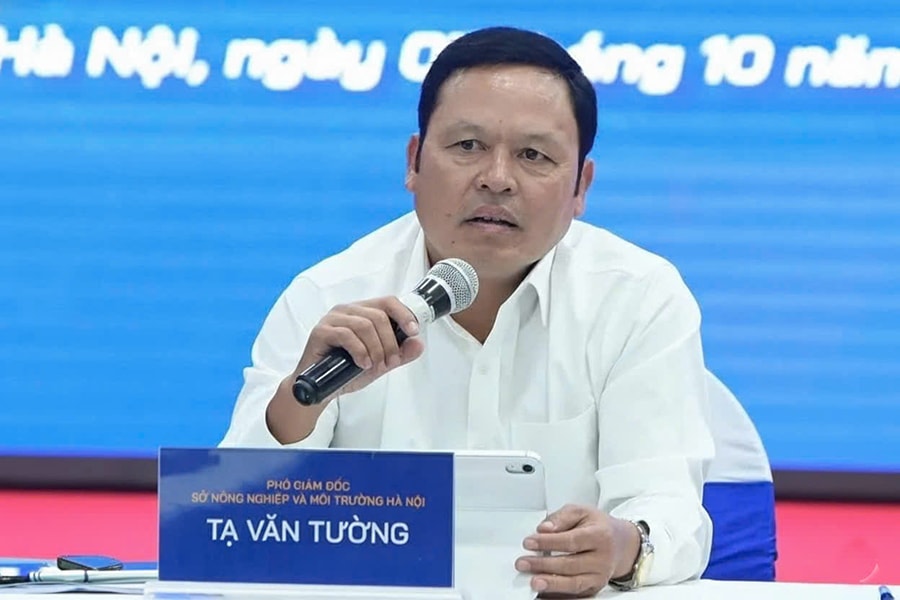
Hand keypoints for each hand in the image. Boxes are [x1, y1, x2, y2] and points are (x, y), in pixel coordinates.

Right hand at [294, 296, 424, 397]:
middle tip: (389, 362)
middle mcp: (347, 311)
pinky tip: (362, 364)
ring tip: (375, 366)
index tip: (412, 332)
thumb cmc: (346, 371)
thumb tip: (418, 343)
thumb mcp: (380, 364)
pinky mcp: (321, 331)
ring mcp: (332, 319)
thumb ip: (400, 354)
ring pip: (364, 325)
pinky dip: (360, 351)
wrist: (322, 389)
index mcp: (362, 312)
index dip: (403, 314)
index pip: (387, 302)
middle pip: (378, 316)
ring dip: (376, 349)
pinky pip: (346, 335)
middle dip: (389, 342)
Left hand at [515, 504, 640, 597]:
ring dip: (552, 584)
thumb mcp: (582, 512)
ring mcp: (599, 577)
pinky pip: (576, 595)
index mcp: (600, 536)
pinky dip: (559, 595)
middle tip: (523, 563)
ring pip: (574, 583)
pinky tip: (544, 592)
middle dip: (544, 565)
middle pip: (570, 564)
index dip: (548, 542)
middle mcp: (602, 559)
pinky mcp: (594, 589)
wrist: (620, 544)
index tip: (529, 542)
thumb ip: (561, 517)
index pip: (572, 540)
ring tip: (534, 582)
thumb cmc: (598, 527)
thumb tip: (544, 528)